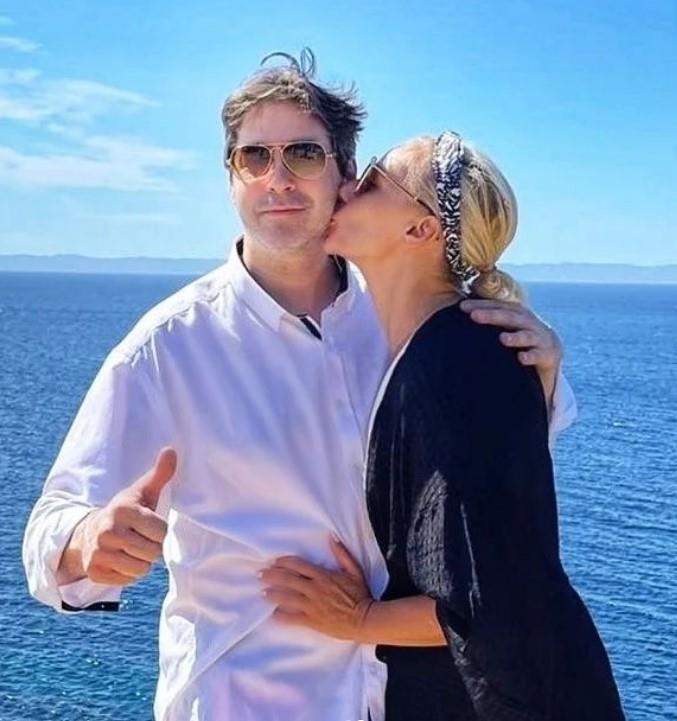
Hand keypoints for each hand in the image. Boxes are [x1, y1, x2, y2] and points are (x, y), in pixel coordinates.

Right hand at [57, 447, 176, 585]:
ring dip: (141, 563)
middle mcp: (107, 531)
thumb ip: (160, 474)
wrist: (90, 532)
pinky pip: (126, 580)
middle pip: (152, 553)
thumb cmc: (127, 512)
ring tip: (132, 549)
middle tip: (141, 539)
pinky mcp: (93, 571)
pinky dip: (128, 574)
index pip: (161, 533)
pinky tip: (121, 560)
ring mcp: (98, 552)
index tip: (152, 527)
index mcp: (123, 510)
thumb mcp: (143, 492)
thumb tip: (171, 450)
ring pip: (140, 569)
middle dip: (152, 548)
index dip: (162, 533)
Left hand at [260, 535, 373, 640]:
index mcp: (323, 575)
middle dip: (272, 576)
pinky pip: (292, 618)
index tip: (274, 561)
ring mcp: (312, 606)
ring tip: (262, 593)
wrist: (364, 620)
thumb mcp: (355, 570)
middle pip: (288, 580)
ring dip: (272, 594)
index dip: (284, 562)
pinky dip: (281, 616)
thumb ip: (342, 554)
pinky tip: (272, 615)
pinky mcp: (312, 621)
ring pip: (286, 598)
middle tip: (260, 574)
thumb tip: (332, 537)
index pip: (298, 565)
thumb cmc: (360, 595)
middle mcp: (314, 589)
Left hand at [460, 298, 562, 407]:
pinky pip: (539, 355)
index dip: (480, 305)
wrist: (548, 351)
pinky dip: (530, 356)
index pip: (497, 306)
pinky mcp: (547, 355)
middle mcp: (528, 322)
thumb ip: (486, 320)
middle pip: (510, 317)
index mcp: (515, 313)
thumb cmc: (518, 336)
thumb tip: (456, 313)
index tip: (462, 307)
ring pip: (527, 335)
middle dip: (492, 316)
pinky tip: (521, 358)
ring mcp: (538, 338)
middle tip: (474, 317)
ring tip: (502, 338)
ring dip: (515, 337)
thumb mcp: (505, 325)